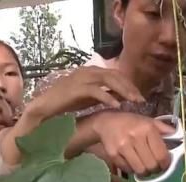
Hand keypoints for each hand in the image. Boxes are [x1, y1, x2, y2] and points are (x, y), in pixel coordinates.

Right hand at [26, 66, 144, 119]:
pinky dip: (108, 97)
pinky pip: (96, 91)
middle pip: (115, 75)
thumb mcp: (90, 97)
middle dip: (130, 87)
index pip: (116, 74)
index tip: (139, 96)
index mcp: (91, 71)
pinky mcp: (76, 88)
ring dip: (123, 90)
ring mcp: (82, 78)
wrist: (45, 106)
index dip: (129, 84)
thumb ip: (104, 94)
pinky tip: (117, 105)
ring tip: (133, 101)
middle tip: (141, 100)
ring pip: (108, 80)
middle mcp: (88, 70)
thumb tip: (122, 96)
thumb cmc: (66, 102)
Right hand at [91, 112, 173, 175]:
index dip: (166, 164)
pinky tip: (132, 162)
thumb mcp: (150, 121)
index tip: (165, 164)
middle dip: (156, 169)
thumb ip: (166, 130)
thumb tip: (182, 137)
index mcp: (148, 128)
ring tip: (144, 165)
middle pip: (152, 165)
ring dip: (145, 171)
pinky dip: (132, 169)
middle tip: (155, 166)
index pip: (162, 155)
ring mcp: (123, 147)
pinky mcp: (113, 154)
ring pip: (140, 170)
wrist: (106, 122)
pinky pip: (128, 170)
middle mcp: (135, 137)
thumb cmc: (131, 122)